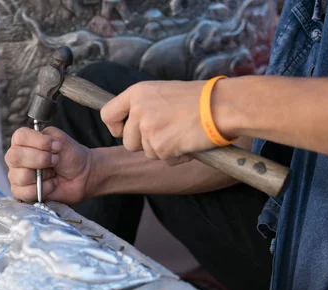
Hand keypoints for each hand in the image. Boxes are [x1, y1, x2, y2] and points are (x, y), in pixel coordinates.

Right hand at [5, 126, 92, 203]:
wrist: (81, 176)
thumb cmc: (70, 157)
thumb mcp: (61, 140)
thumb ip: (48, 138)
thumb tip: (41, 148)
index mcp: (23, 141)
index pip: (19, 137)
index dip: (38, 142)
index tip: (55, 147)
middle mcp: (17, 157)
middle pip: (15, 157)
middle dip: (40, 159)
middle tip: (56, 161)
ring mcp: (17, 175)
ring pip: (21, 176)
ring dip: (43, 175)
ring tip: (53, 173)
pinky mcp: (21, 192)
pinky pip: (24, 192)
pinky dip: (43, 189)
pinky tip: (51, 184)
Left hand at [101, 80, 221, 164]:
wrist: (220, 106)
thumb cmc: (199, 98)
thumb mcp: (164, 92)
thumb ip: (145, 106)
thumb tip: (133, 123)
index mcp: (137, 93)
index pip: (107, 114)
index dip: (116, 127)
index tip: (125, 131)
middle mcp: (138, 110)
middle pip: (127, 141)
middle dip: (144, 144)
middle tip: (166, 133)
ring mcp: (148, 129)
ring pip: (146, 152)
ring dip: (162, 150)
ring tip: (180, 134)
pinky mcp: (160, 146)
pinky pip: (163, 160)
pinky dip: (176, 156)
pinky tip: (188, 142)